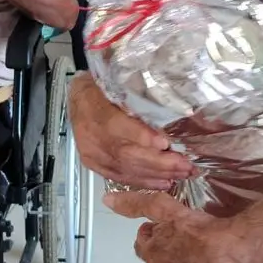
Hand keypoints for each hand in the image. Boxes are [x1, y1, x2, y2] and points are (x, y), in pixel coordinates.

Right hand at [68, 74, 194, 188]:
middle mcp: (91, 132)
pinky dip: (143, 181)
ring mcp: (91, 151)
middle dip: (159, 162)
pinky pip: (119, 177)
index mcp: (95, 106)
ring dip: (156, 174)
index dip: (141, 137)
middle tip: (185, 164)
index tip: (165, 143)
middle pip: (125, 153)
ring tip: (181, 173)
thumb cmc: (100, 85)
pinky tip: (162, 182)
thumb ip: (135, 93)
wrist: (78, 97)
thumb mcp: (116, 80)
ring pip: (125, 169)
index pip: (117, 125)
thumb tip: (167, 104)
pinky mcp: (93, 163)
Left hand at [105, 190, 262, 262]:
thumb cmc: (200, 233)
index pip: (141, 243)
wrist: (237, 254)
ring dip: (182, 253)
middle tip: (178, 227)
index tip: (159, 222)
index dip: (149, 229)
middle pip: (159, 256)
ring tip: (196, 238)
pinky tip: (211, 252)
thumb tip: (109, 199)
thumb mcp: (163, 208)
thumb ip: (136, 203)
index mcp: (154, 256)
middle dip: (165, 242)